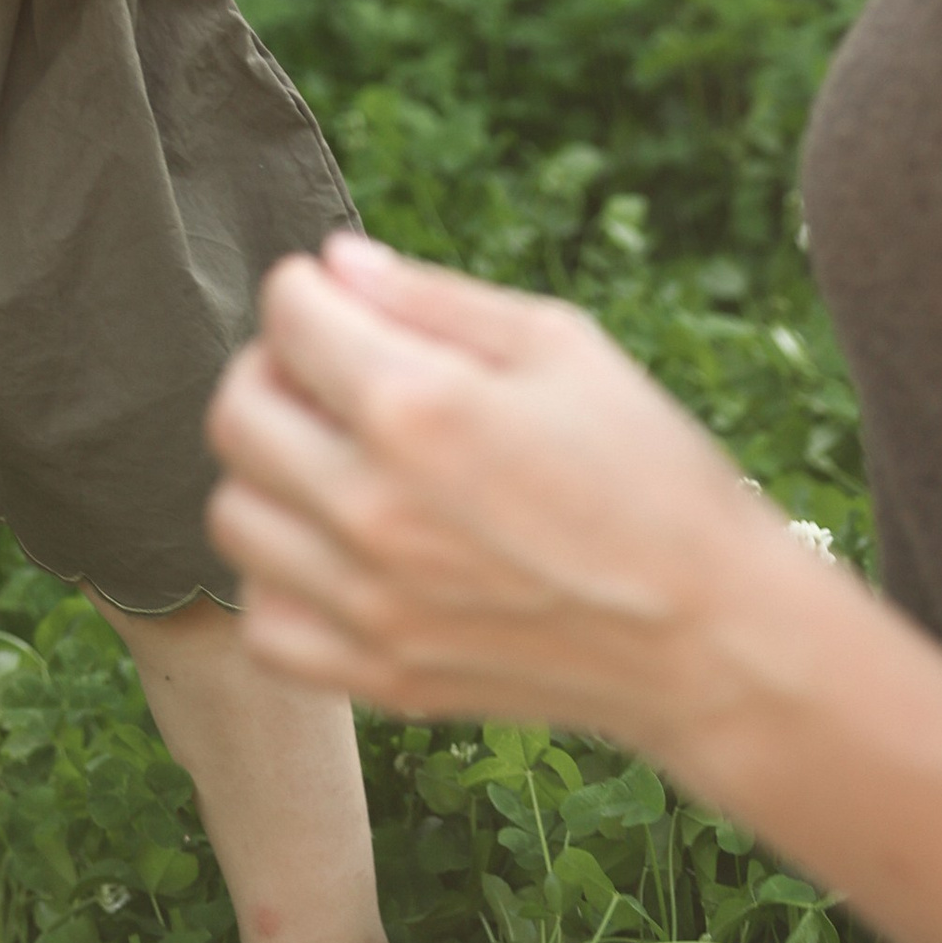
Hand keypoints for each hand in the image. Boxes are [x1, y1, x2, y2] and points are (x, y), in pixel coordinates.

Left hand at [205, 231, 787, 749]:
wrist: (709, 638)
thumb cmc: (650, 474)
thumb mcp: (560, 345)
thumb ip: (432, 298)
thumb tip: (337, 264)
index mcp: (418, 408)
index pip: (286, 316)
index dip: (308, 291)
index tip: (340, 301)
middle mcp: (373, 509)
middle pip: (235, 412)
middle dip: (273, 370)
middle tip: (330, 372)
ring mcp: (370, 605)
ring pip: (232, 517)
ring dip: (268, 473)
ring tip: (334, 460)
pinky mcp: (381, 678)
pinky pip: (264, 624)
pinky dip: (280, 580)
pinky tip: (338, 551)